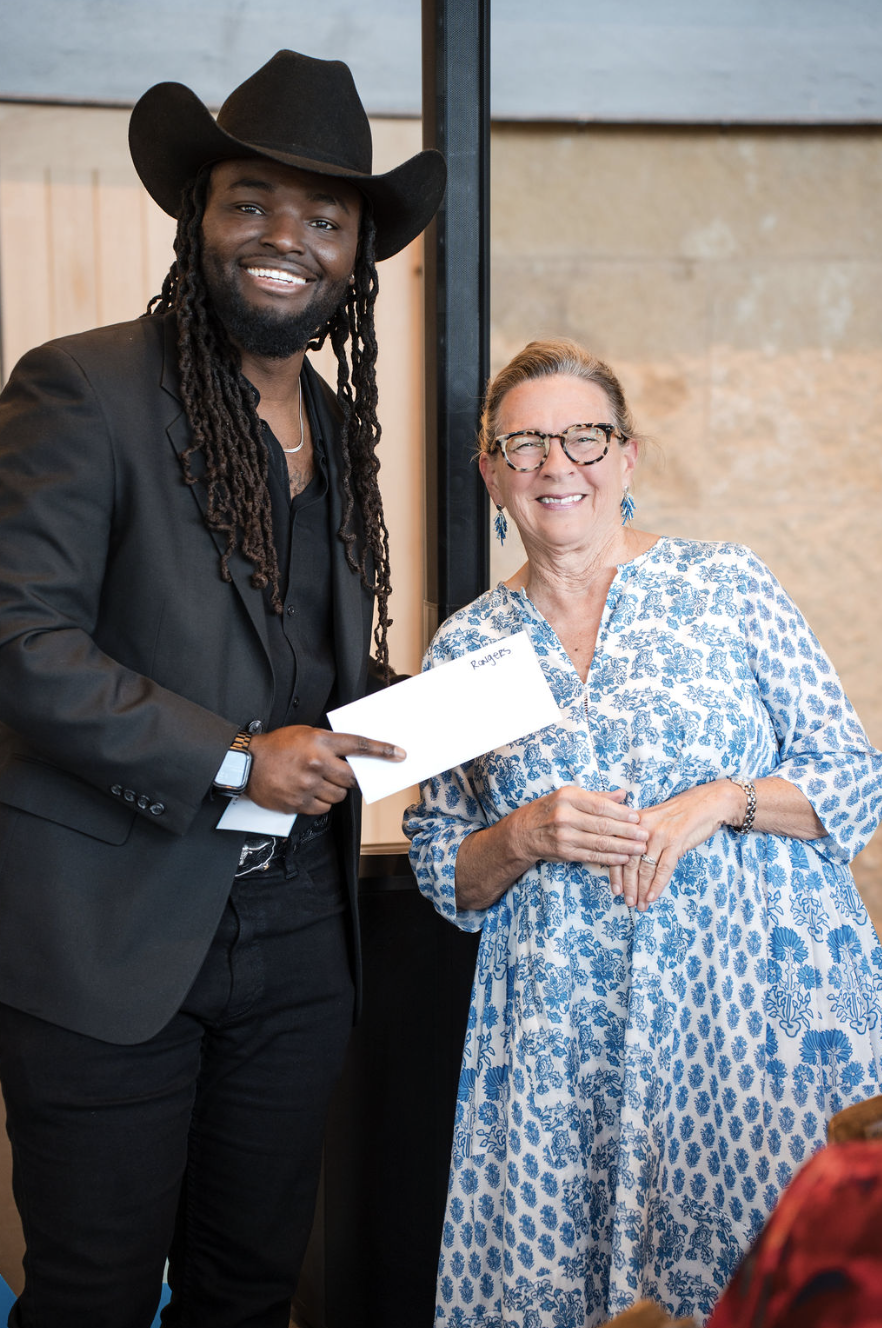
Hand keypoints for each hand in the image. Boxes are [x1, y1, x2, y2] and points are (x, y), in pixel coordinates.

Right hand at [246, 726, 404, 814]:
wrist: (247, 764)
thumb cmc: (277, 747)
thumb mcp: (305, 734)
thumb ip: (330, 744)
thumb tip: (354, 757)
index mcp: (319, 742)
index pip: (358, 746)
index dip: (382, 750)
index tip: (399, 754)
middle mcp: (316, 763)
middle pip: (351, 778)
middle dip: (348, 778)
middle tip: (336, 774)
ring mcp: (308, 785)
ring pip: (338, 796)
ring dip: (333, 791)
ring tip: (314, 781)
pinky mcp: (299, 803)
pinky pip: (323, 808)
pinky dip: (320, 803)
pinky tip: (306, 792)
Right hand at [510, 785, 648, 867]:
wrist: (523, 832)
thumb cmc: (550, 810)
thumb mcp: (569, 796)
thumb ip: (597, 796)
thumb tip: (622, 794)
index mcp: (568, 797)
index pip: (600, 806)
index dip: (621, 813)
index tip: (637, 818)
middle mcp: (565, 816)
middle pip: (602, 825)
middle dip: (627, 832)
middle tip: (645, 836)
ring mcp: (564, 836)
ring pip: (599, 843)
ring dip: (623, 847)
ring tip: (640, 849)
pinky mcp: (565, 853)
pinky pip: (591, 856)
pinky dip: (609, 858)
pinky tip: (623, 858)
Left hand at [614, 780, 737, 910]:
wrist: (707, 802)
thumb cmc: (680, 813)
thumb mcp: (655, 819)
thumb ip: (641, 836)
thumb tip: (631, 862)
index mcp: (634, 822)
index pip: (619, 851)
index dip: (615, 874)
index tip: (615, 891)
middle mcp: (643, 828)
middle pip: (630, 862)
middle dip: (628, 886)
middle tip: (628, 902)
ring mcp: (659, 835)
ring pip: (645, 868)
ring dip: (642, 890)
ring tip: (641, 905)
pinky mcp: (675, 841)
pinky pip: (663, 868)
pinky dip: (657, 885)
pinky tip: (653, 897)